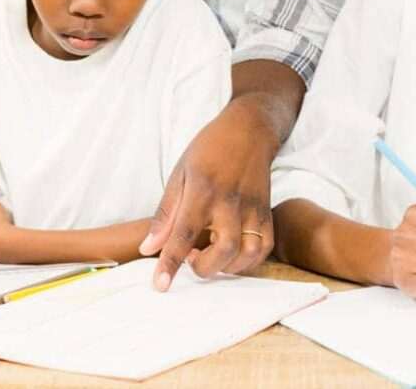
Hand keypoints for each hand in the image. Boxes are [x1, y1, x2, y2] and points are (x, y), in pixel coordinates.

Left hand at [139, 102, 275, 290]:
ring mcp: (253, 208)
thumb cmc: (209, 150)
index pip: (184, 233)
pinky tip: (231, 254)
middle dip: (205, 268)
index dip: (170, 263)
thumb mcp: (179, 174)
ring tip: (211, 256)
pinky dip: (247, 261)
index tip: (160, 285)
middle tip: (191, 259)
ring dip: (227, 267)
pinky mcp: (267, 213)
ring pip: (248, 253)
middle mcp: (230, 202)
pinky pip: (263, 248)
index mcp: (203, 190)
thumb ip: (165, 215)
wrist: (249, 130)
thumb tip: (147, 249)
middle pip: (224, 250)